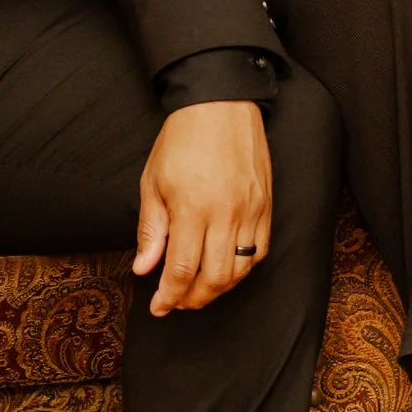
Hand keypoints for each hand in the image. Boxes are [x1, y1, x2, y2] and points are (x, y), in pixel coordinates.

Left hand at [133, 102, 272, 314]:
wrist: (220, 104)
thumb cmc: (181, 140)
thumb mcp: (153, 181)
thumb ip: (150, 229)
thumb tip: (144, 269)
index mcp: (191, 207)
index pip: (182, 270)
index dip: (169, 296)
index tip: (159, 307)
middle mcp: (225, 213)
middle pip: (214, 279)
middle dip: (193, 299)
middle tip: (177, 303)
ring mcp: (251, 210)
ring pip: (240, 271)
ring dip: (218, 289)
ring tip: (198, 290)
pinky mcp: (267, 206)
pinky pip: (260, 252)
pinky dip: (243, 269)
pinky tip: (225, 269)